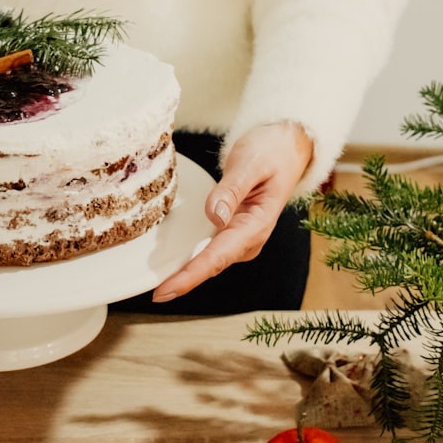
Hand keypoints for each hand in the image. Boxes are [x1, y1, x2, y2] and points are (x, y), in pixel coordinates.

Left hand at [152, 121, 312, 301]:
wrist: (287, 147)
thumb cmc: (271, 152)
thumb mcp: (251, 163)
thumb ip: (232, 189)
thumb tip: (215, 216)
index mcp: (256, 225)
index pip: (218, 256)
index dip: (191, 275)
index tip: (167, 290)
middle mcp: (249, 238)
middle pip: (211, 265)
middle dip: (183, 281)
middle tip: (155, 295)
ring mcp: (241, 237)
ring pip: (209, 261)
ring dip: (185, 272)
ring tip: (157, 283)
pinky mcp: (232, 232)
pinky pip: (209, 250)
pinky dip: (191, 259)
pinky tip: (171, 264)